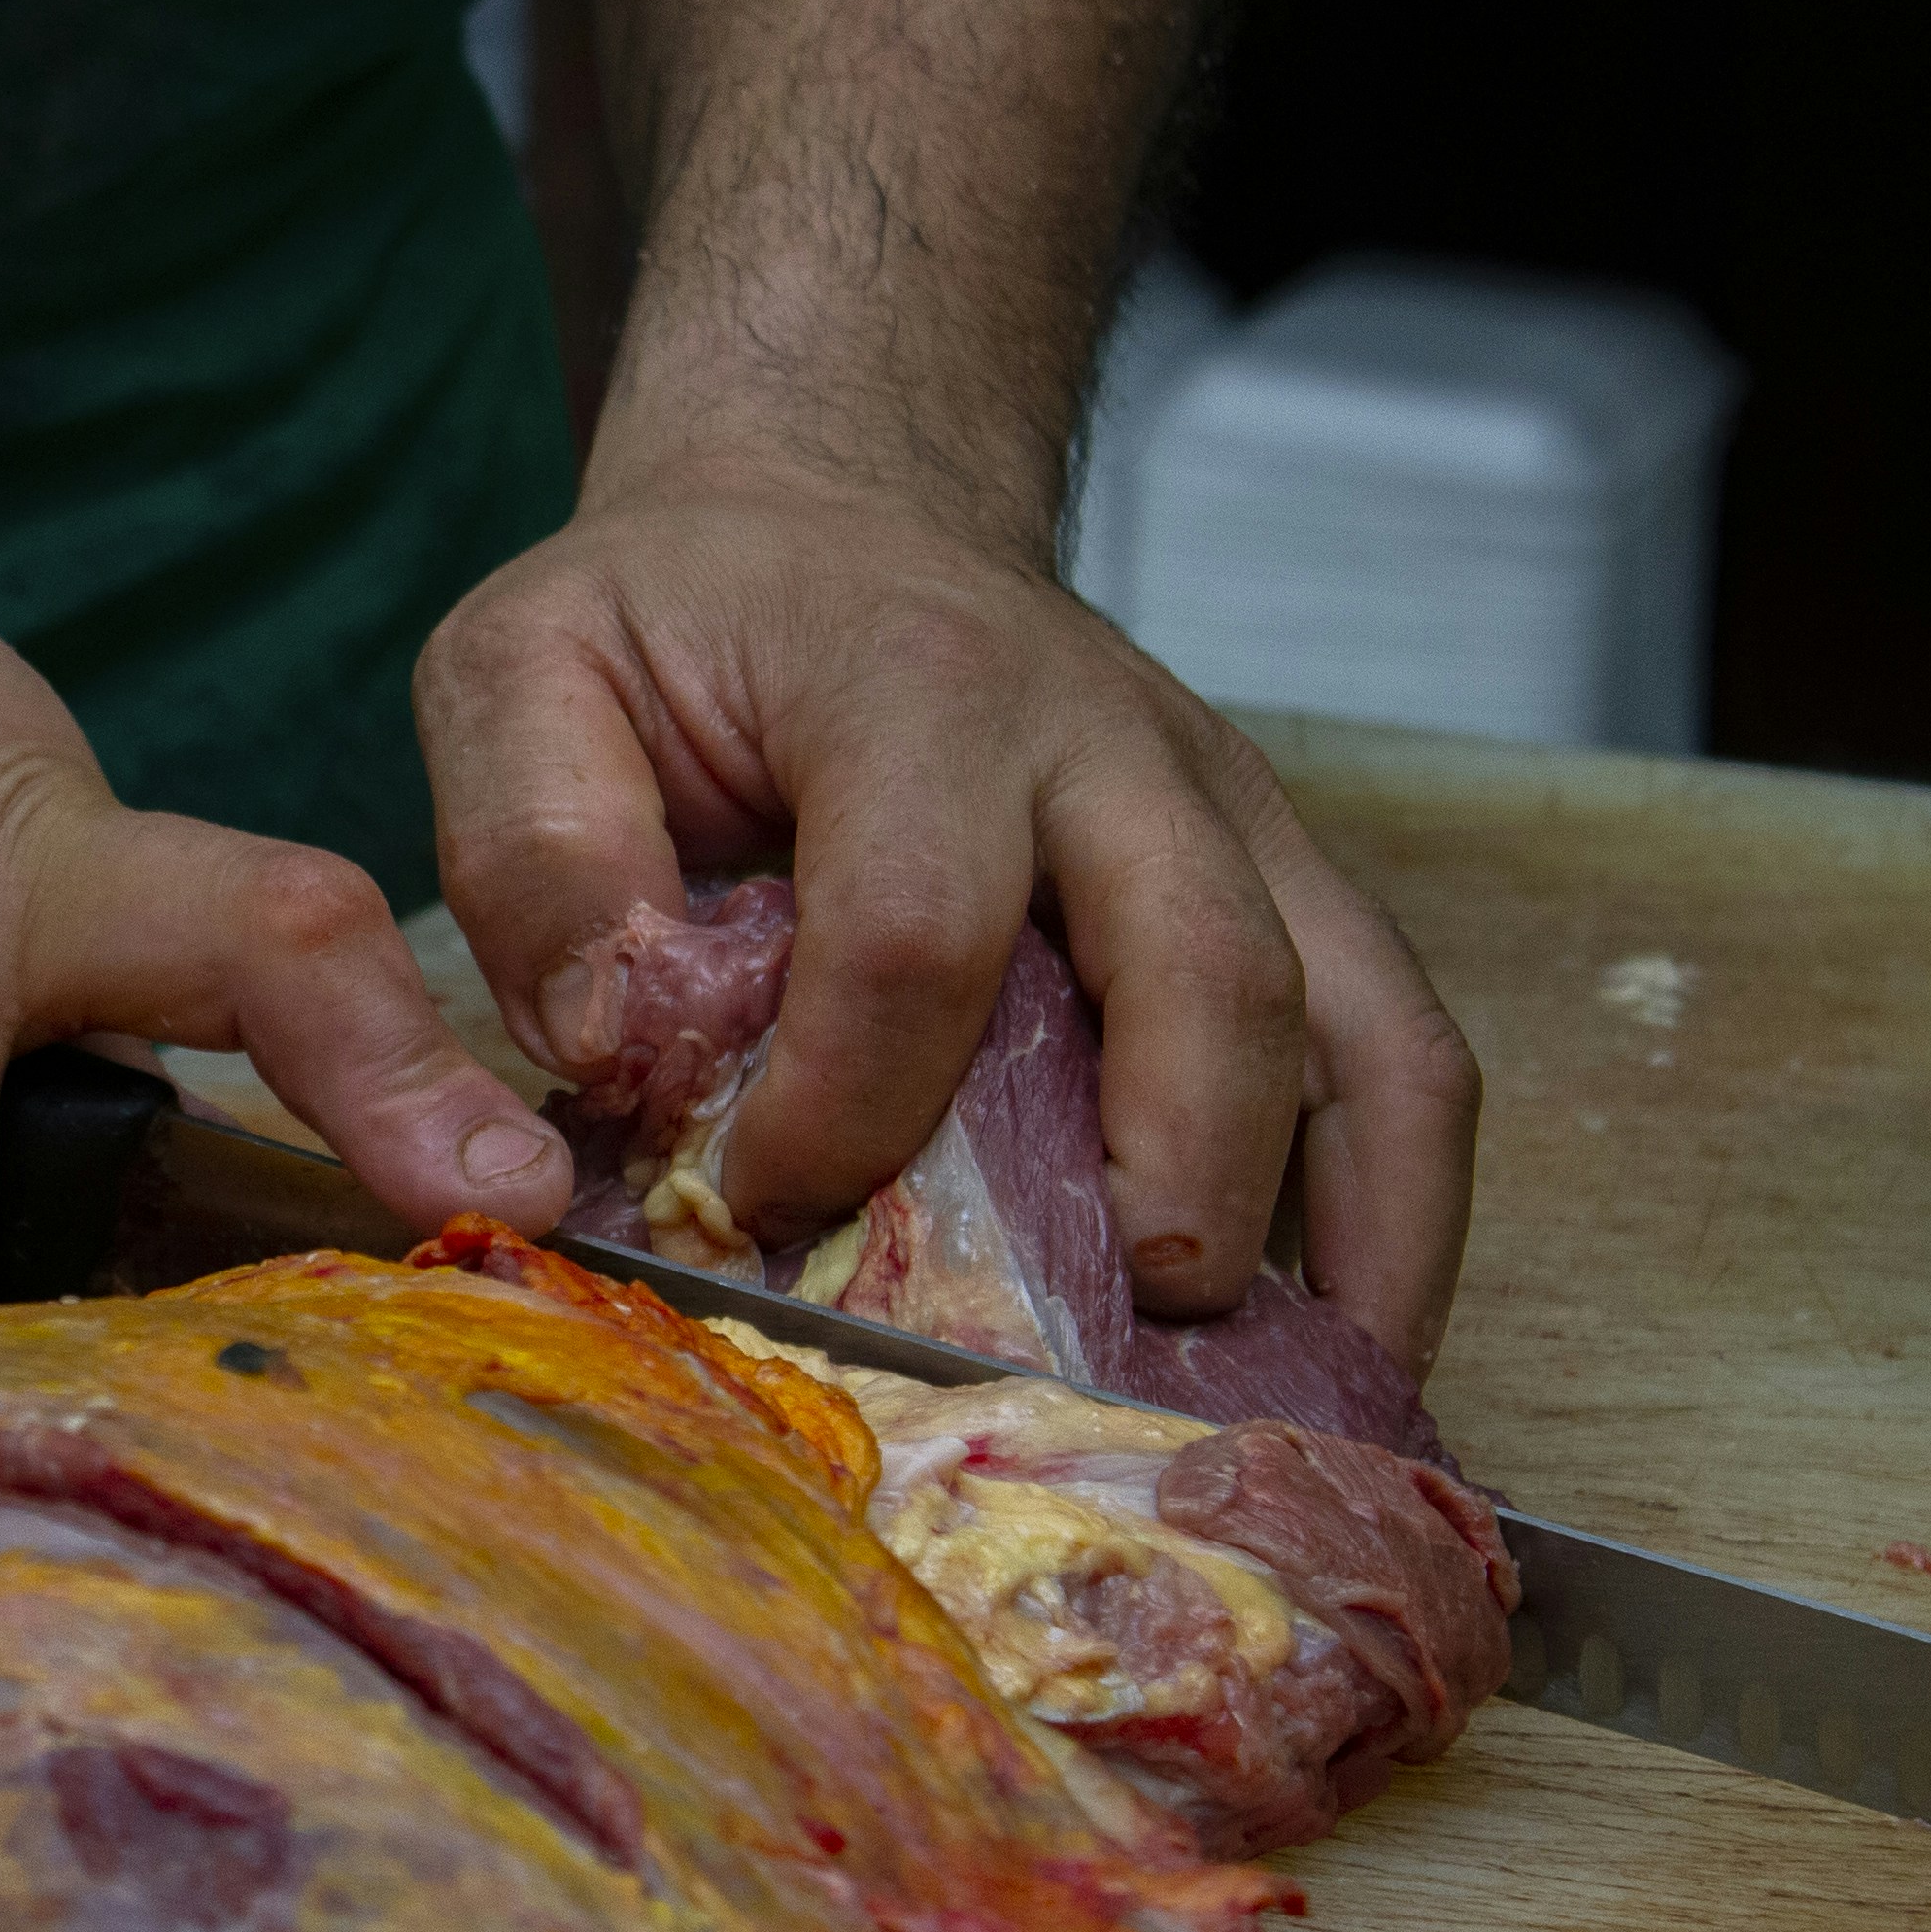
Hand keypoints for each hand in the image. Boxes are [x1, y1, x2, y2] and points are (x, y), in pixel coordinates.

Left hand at [415, 465, 1478, 1376]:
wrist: (828, 519)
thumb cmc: (679, 625)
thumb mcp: (524, 670)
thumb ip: (535, 846)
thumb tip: (625, 1039)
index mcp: (922, 688)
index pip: (918, 930)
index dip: (841, 1107)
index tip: (754, 1203)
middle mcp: (1119, 749)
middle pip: (1206, 980)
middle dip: (1155, 1186)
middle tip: (1063, 1350)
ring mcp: (1234, 819)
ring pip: (1360, 1031)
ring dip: (1334, 1241)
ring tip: (1248, 1412)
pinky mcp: (1289, 887)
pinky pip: (1406, 1059)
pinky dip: (1400, 1221)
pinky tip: (1343, 1359)